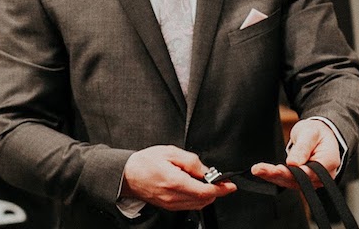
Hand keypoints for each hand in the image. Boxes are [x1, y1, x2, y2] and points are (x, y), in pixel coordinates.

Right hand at [121, 145, 236, 210]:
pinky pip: (189, 206)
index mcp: (174, 182)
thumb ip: (191, 161)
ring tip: (206, 182)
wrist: (128, 174)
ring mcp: (170, 204)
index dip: (221, 189)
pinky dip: (197, 198)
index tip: (230, 185)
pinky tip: (195, 187)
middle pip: (204, 200)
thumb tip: (205, 171)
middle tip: (219, 180)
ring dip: (207, 195)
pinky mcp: (168, 206)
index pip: (204, 191)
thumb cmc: (146, 161)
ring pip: (197, 205)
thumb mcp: (170, 152)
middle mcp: (173, 197)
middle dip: (215, 191)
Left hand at [250, 119, 340, 188]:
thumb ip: (303, 148)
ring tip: (257, 170)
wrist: (318, 134)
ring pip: (290, 182)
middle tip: (259, 169)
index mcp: (328, 163)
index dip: (293, 173)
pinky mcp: (301, 180)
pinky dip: (273, 176)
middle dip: (278, 175)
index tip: (278, 169)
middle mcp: (321, 177)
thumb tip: (293, 164)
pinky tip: (261, 171)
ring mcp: (311, 180)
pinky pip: (287, 179)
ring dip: (272, 176)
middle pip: (298, 180)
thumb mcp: (310, 133)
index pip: (310, 172)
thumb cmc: (316, 132)